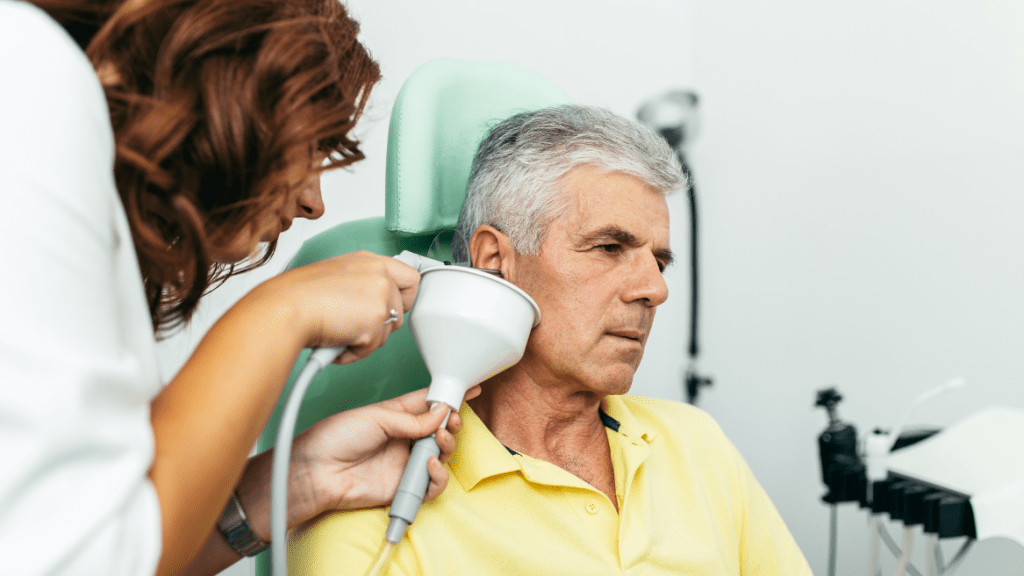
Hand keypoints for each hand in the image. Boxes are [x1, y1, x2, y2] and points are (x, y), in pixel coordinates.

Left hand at [235, 385, 481, 539]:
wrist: (316, 472)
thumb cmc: (334, 439)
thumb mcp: (376, 417)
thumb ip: (412, 419)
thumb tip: (441, 413)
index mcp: (396, 415)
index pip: (429, 403)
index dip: (449, 396)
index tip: (469, 388)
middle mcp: (403, 439)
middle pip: (440, 431)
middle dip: (452, 423)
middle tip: (452, 420)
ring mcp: (404, 463)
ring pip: (441, 456)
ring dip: (447, 447)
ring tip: (439, 441)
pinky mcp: (403, 486)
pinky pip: (432, 485)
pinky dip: (438, 475)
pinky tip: (429, 464)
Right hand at [272, 250, 419, 364]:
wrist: (285, 308)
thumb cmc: (298, 297)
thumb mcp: (336, 278)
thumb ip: (360, 286)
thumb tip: (369, 305)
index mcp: (369, 261)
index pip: (409, 277)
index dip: (403, 297)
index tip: (393, 307)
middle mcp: (379, 274)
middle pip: (403, 309)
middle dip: (382, 323)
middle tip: (357, 325)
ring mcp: (381, 295)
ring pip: (389, 330)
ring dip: (366, 339)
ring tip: (339, 331)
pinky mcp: (376, 319)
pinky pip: (373, 348)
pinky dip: (354, 352)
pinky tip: (336, 340)